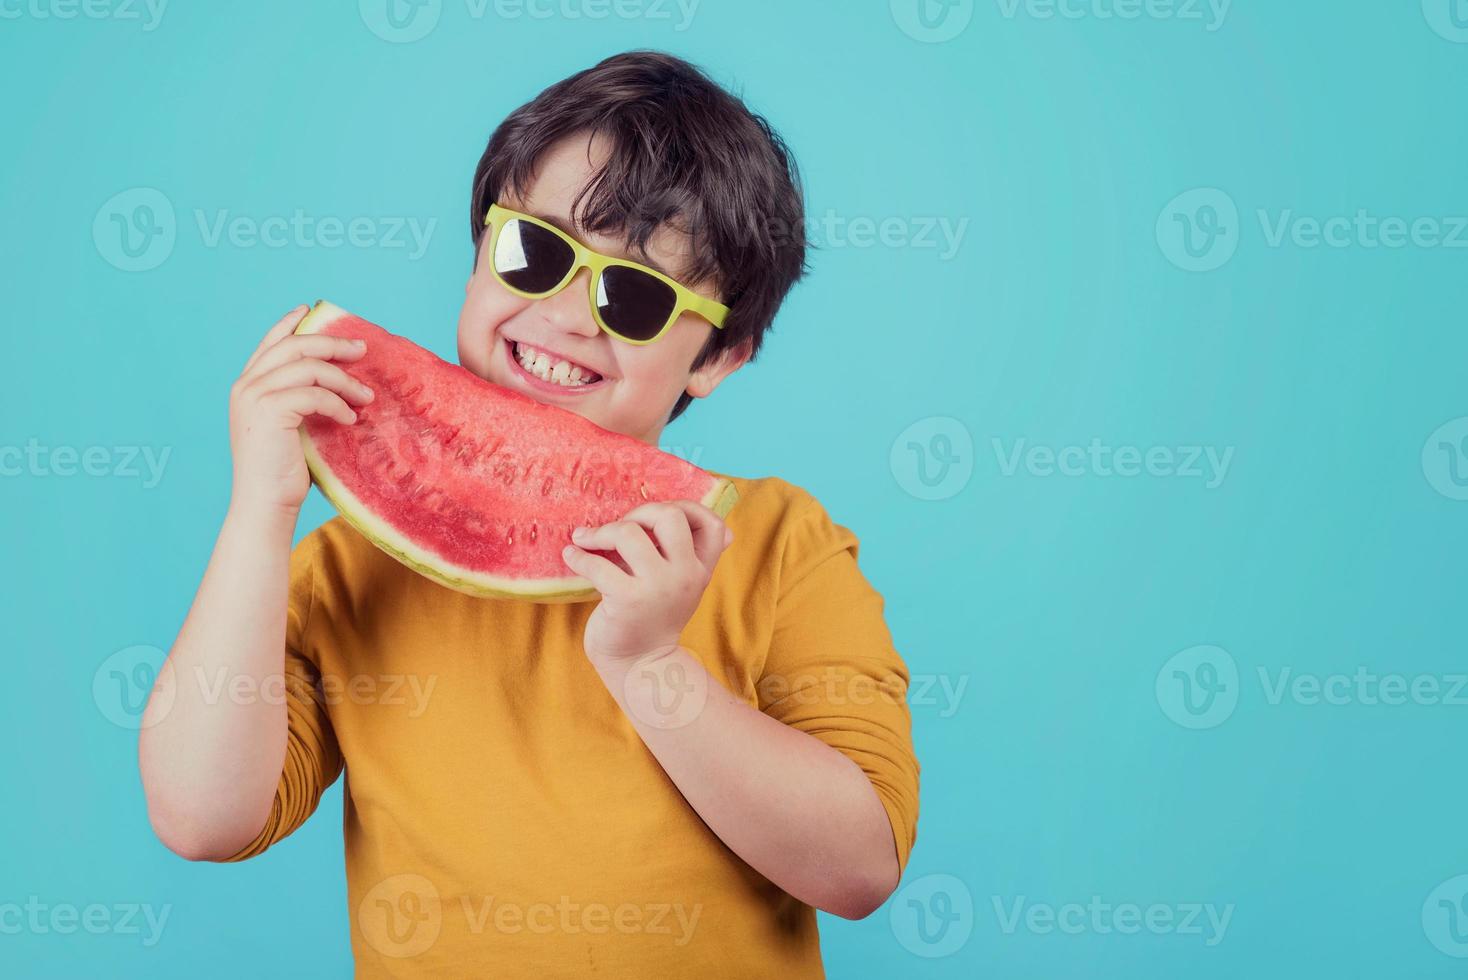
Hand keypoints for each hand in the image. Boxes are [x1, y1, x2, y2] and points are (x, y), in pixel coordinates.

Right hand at [228, 305, 374, 515]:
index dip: (289, 323)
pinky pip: (315, 393)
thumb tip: (336, 378)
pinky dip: (338, 404)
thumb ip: (300, 398)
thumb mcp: (291, 426)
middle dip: (332, 343)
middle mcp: (245, 386)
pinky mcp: (270, 411)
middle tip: (362, 349)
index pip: (270, 343)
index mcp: (247, 386)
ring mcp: (254, 397)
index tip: (311, 310)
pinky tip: (350, 419)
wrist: (265, 503)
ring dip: (345, 380)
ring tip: (366, 398)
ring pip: (309, 367)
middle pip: (294, 345)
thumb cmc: (283, 470)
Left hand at [562, 500, 732, 662]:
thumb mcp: (682, 585)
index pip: (713, 524)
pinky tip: (572, 556)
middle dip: (640, 512)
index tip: (659, 514)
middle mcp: (685, 576)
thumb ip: (689, 556)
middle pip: (669, 515)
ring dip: (600, 531)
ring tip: (585, 538)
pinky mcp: (627, 599)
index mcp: (700, 569)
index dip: (687, 508)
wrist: (640, 665)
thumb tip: (719, 527)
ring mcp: (657, 587)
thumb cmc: (653, 617)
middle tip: (621, 527)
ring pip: (629, 533)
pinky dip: (579, 556)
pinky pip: (598, 563)